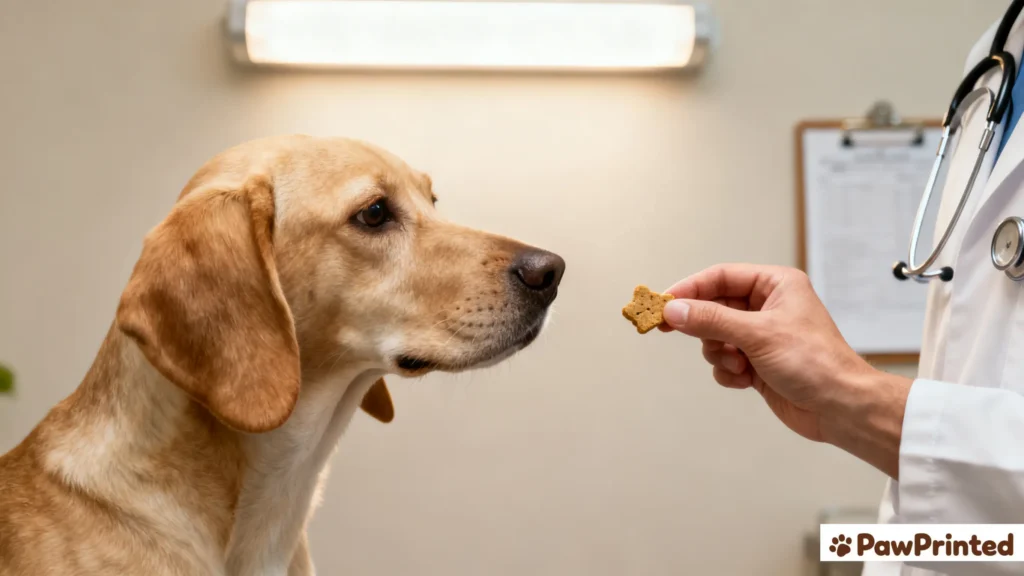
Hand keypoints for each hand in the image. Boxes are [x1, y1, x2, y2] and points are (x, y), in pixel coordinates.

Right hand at [659, 263, 909, 476]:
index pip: (720, 277)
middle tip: (668, 329)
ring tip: (738, 364)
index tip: (662, 302)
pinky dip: (728, 371)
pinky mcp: (758, 363)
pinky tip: (745, 379)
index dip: (689, 288)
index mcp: (775, 285)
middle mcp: (767, 306)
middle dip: (703, 327)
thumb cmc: (815, 363)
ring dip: (719, 354)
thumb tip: (674, 310)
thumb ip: (711, 319)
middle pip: (714, 307)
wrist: (840, 408)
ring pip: (715, 337)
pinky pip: (724, 361)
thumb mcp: (758, 334)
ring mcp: (761, 336)